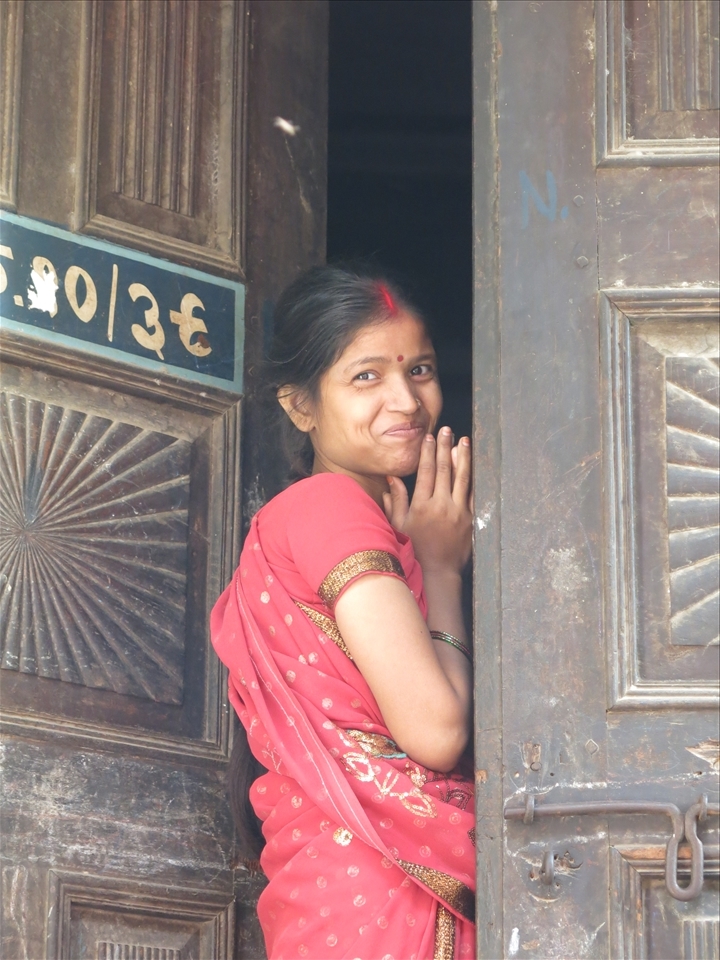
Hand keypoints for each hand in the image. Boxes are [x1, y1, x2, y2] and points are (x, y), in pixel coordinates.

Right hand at [382, 427, 471, 575]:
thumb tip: (391, 480)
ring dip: (462, 457)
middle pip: (443, 470)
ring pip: (461, 478)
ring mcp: (457, 511)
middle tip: (447, 431)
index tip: (429, 438)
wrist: (438, 571)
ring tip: (463, 441)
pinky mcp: (470, 518)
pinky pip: (472, 492)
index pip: (425, 472)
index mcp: (421, 506)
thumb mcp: (400, 526)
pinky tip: (472, 464)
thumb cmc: (415, 549)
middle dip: (445, 448)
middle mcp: (440, 505)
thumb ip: (396, 501)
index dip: (428, 453)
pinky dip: (472, 476)